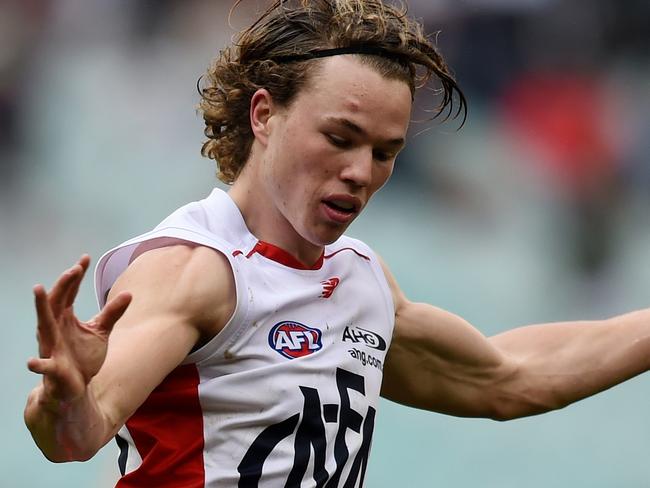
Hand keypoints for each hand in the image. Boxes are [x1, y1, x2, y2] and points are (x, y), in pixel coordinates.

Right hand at [27, 255, 131, 406]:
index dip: (76, 276)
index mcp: (65, 319)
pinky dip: (38, 365)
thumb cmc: (83, 357)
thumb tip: (129, 293)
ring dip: (41, 307)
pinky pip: (44, 366)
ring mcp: (52, 347)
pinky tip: (31, 363)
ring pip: (44, 325)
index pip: (69, 292)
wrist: (74, 387)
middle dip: (64, 284)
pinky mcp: (53, 368)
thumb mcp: (101, 332)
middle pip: (56, 301)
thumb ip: (112, 313)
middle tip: (74, 269)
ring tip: (38, 289)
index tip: (85, 258)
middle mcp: (55, 329)